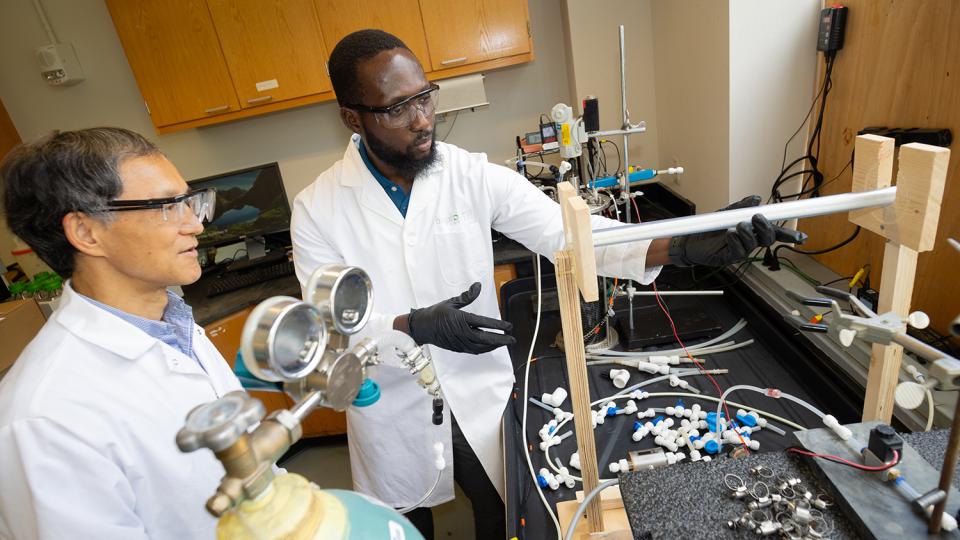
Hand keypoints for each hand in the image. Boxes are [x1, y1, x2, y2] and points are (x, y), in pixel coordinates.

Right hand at [407, 282, 515, 353]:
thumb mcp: (451, 302)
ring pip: (481, 347)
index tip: (508, 326)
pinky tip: (491, 347)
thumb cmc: (436, 313)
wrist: (422, 327)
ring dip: (494, 345)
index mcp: (460, 319)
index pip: (483, 323)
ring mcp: (459, 342)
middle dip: (501, 340)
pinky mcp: (458, 348)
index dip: (498, 325)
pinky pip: (474, 350)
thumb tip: (478, 286)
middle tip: (512, 339)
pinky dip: (484, 349)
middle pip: (485, 339)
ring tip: (504, 342)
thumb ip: (467, 296)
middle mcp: (461, 332)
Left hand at [667, 195, 806, 266]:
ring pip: (754, 244)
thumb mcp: (725, 213)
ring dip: (747, 233)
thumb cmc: (709, 228)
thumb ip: (741, 206)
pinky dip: (735, 240)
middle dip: (767, 228)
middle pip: (768, 238)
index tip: (802, 237)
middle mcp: (749, 241)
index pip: (774, 232)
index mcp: (752, 230)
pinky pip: (738, 251)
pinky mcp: (728, 257)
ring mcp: (740, 250)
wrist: (689, 240)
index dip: (789, 235)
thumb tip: (756, 198)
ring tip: (737, 225)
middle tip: (757, 218)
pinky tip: (729, 234)